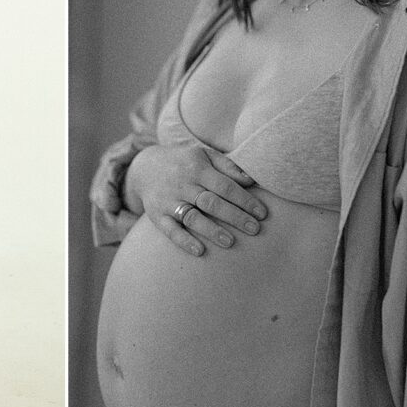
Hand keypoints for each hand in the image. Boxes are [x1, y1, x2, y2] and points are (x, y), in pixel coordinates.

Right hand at [125, 143, 266, 255]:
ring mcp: (169, 200)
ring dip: (212, 230)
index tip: (262, 213)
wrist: (145, 167)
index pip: (225, 185)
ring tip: (231, 242)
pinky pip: (170, 230)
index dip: (244, 200)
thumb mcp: (204, 156)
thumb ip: (228, 166)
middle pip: (211, 202)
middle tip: (255, 229)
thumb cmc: (184, 163)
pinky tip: (199, 251)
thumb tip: (252, 180)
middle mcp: (183, 184)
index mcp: (197, 167)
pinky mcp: (157, 215)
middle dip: (235, 217)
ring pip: (192, 217)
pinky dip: (184, 240)